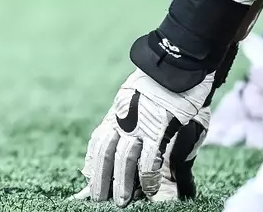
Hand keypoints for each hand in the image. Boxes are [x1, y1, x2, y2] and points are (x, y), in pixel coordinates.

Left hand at [74, 69, 212, 204]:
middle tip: (97, 199)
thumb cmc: (166, 89)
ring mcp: (140, 128)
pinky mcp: (160, 132)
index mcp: (116, 116)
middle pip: (105, 156)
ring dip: (121, 184)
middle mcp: (123, 123)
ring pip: (123, 161)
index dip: (92, 166)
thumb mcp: (143, 106)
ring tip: (119, 202)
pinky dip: (148, 178)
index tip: (85, 184)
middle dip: (101, 180)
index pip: (98, 145)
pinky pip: (150, 160)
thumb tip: (143, 156)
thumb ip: (140, 129)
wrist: (176, 65)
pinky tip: (148, 191)